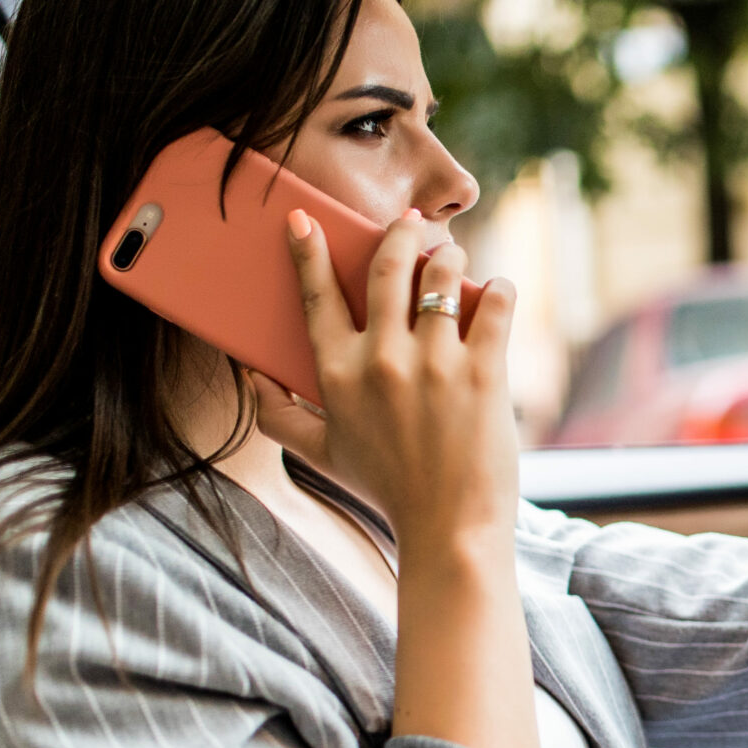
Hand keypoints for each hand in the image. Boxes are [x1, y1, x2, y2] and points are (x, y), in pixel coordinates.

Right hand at [253, 207, 520, 548]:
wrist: (448, 527)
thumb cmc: (386, 488)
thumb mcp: (321, 454)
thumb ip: (277, 416)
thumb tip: (249, 378)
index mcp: (338, 374)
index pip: (317, 296)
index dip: (308, 251)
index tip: (304, 221)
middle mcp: (382, 361)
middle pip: (387, 268)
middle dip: (399, 235)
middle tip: (411, 224)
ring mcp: (435, 364)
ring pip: (441, 277)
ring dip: (448, 255)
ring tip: (452, 255)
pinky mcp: (484, 372)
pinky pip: (493, 306)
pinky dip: (498, 289)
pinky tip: (497, 288)